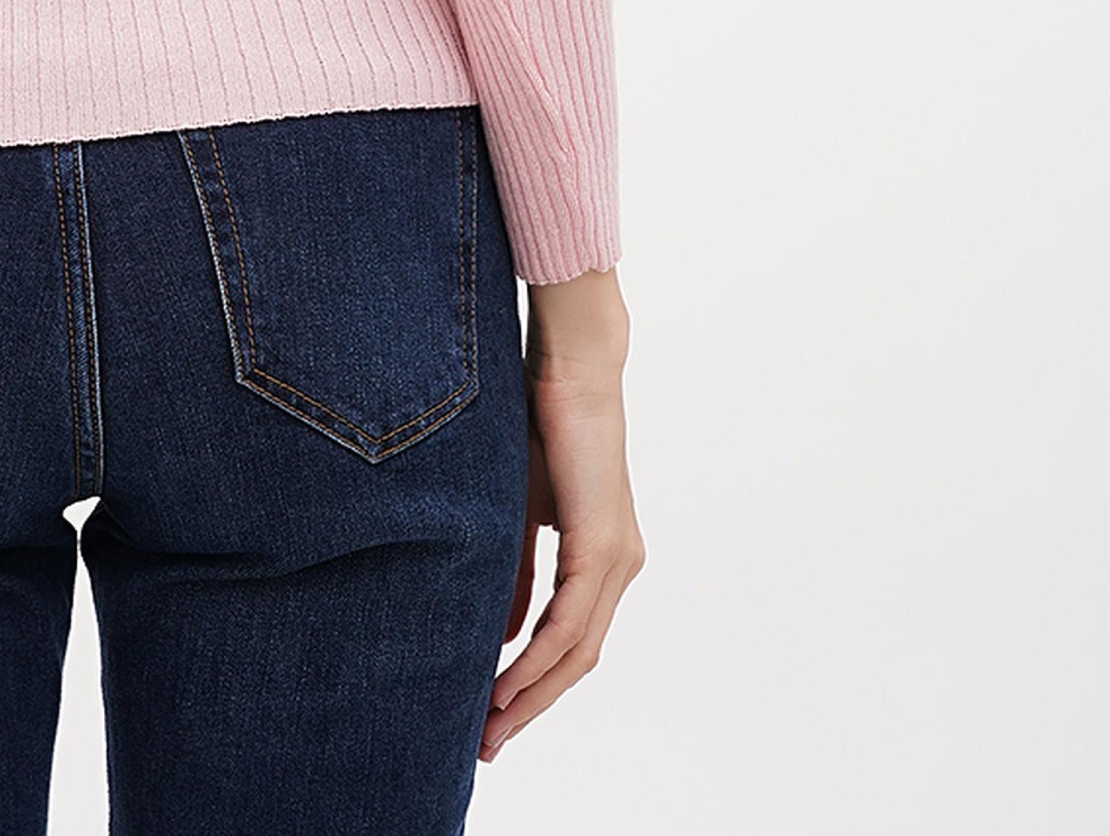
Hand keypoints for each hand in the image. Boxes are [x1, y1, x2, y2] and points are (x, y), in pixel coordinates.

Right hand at [483, 267, 643, 761]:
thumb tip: (502, 636)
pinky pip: (569, 621)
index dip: (535, 683)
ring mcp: (618, 558)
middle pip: (578, 659)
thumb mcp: (519, 510)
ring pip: (576, 650)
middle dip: (531, 706)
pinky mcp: (603, 545)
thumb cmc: (543, 424)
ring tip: (489, 724)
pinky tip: (506, 682)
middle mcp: (622, 565)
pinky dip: (537, 657)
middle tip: (488, 743)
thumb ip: (516, 572)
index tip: (493, 714)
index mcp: (606, 556)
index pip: (571, 639)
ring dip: (531, 693)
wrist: (572, 366)